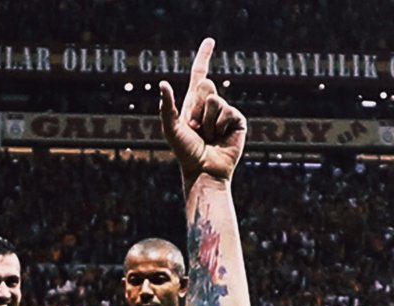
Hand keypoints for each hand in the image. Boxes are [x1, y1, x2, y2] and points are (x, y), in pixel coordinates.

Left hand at [159, 39, 246, 186]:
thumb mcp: (171, 129)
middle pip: (206, 85)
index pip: (199, 74)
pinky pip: (227, 111)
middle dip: (197, 106)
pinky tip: (219, 137)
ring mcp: (225, 111)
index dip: (204, 56)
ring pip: (215, 101)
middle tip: (196, 128)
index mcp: (193, 104)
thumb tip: (163, 84)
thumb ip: (167, 107)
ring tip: (207, 136)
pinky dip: (219, 125)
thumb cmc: (186, 153)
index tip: (210, 40)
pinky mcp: (237, 119)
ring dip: (207, 121)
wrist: (204, 170)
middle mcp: (210, 105)